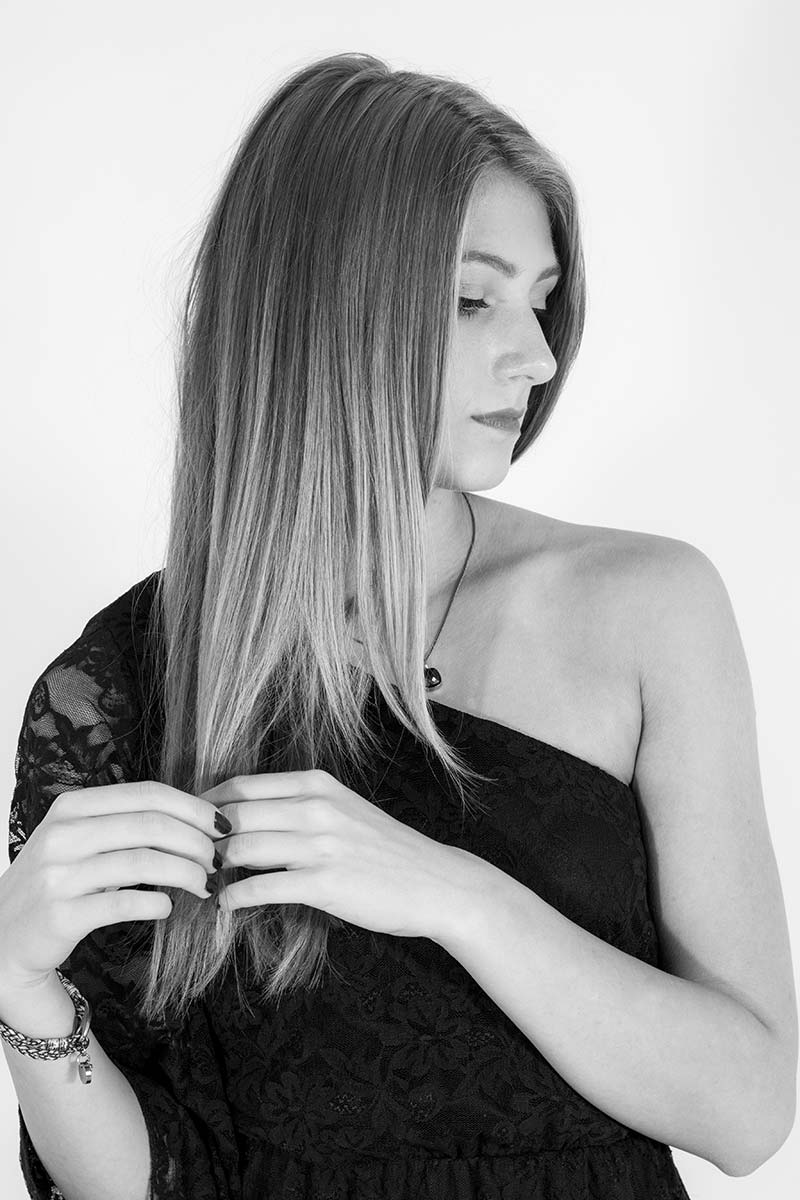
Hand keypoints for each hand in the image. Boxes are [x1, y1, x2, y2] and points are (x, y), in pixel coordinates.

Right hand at [0, 782, 224, 991]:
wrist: (2, 937)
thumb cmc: (58, 882)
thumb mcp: (82, 840)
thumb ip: (127, 824)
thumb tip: (197, 818)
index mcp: (73, 807)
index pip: (147, 794)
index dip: (192, 807)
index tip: (220, 824)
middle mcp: (63, 835)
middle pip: (151, 825)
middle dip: (196, 841)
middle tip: (216, 859)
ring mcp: (59, 874)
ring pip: (143, 863)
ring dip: (185, 873)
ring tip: (204, 884)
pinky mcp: (61, 915)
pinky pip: (124, 904)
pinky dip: (156, 904)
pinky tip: (167, 907)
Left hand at [201, 768, 481, 942]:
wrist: (435, 881)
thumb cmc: (384, 849)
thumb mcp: (342, 809)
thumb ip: (297, 806)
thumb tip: (243, 816)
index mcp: (316, 784)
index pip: (240, 786)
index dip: (205, 806)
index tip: (188, 825)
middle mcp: (315, 807)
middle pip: (233, 815)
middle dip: (201, 839)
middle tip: (185, 859)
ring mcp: (320, 844)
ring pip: (241, 849)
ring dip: (212, 868)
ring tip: (201, 882)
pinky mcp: (324, 883)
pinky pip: (260, 887)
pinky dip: (233, 896)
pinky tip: (225, 904)